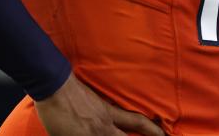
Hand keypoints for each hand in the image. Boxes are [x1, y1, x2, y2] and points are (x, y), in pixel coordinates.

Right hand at [34, 73, 165, 135]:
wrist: (55, 87)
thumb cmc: (72, 88)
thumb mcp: (94, 98)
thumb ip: (103, 108)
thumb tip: (108, 114)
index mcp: (109, 113)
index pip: (137, 122)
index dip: (152, 130)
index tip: (163, 134)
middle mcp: (104, 126)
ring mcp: (91, 134)